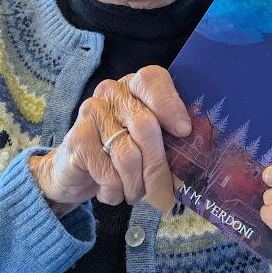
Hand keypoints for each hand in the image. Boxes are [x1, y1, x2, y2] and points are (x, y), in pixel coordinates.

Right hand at [28, 65, 190, 214]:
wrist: (76, 172)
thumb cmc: (121, 156)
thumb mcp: (149, 144)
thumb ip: (169, 140)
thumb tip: (195, 161)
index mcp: (134, 87)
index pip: (153, 79)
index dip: (170, 104)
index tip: (183, 131)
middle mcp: (111, 92)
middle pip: (145, 125)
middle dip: (157, 166)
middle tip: (162, 193)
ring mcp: (91, 112)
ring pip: (128, 155)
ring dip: (136, 185)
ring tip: (134, 193)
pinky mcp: (78, 138)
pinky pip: (109, 173)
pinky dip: (115, 191)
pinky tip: (111, 192)